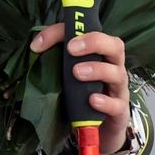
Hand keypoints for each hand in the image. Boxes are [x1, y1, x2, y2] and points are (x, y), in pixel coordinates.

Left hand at [31, 25, 130, 154]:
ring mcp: (118, 88)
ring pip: (117, 73)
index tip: (58, 42)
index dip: (74, 32)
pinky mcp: (119, 110)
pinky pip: (117, 105)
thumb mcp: (69, 68)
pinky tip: (92, 100)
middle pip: (116, 46)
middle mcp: (113, 66)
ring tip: (77, 73)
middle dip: (94, 42)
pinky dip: (105, 101)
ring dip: (96, 70)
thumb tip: (35, 46)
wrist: (98, 122)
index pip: (94, 32)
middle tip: (72, 49)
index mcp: (102, 52)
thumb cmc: (83, 88)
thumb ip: (56, 53)